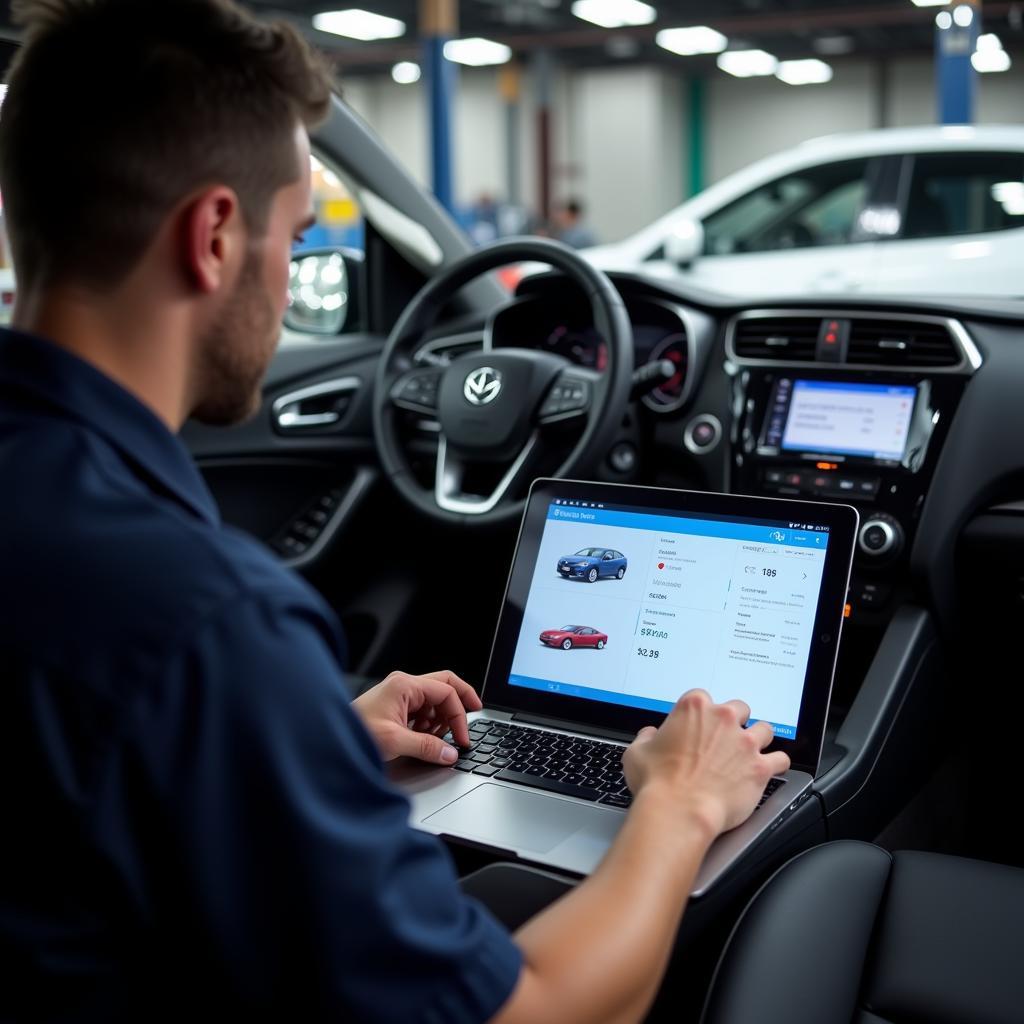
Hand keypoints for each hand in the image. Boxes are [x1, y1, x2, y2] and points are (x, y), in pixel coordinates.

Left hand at [351, 669, 482, 764]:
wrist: (328, 738)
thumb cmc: (354, 732)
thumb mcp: (395, 741)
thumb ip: (427, 747)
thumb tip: (450, 753)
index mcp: (405, 685)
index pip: (446, 692)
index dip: (459, 715)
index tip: (461, 738)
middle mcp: (403, 685)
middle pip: (444, 685)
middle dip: (460, 703)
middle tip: (475, 714)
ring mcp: (399, 695)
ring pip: (435, 699)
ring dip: (443, 717)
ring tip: (438, 737)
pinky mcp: (396, 707)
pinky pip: (423, 710)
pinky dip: (430, 723)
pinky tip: (426, 738)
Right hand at [622, 689, 790, 837]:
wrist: (679, 810)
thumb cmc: (657, 781)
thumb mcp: (637, 751)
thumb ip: (647, 737)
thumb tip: (650, 736)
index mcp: (694, 708)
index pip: (703, 697)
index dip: (701, 714)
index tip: (698, 726)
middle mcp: (723, 719)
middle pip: (740, 708)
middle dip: (735, 721)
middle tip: (726, 738)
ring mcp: (744, 742)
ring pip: (764, 730)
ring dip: (758, 739)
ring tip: (751, 751)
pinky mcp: (760, 767)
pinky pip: (780, 759)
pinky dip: (776, 763)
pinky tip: (770, 768)